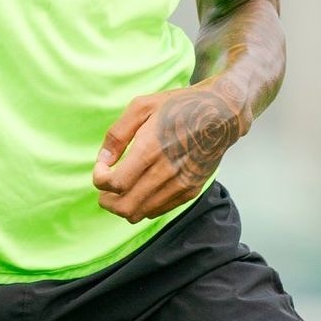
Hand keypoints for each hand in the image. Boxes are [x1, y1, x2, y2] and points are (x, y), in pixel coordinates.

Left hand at [93, 82, 244, 222]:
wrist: (221, 115)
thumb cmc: (179, 106)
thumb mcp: (142, 106)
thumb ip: (117, 134)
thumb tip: (103, 160)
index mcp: (150, 149)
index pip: (114, 183)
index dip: (99, 180)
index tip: (102, 169)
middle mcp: (165, 172)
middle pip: (124, 206)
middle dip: (107, 199)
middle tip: (106, 187)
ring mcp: (179, 185)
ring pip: (138, 213)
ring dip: (123, 205)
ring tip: (122, 189)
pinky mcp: (190, 191)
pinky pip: (157, 211)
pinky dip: (143, 205)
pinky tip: (143, 188)